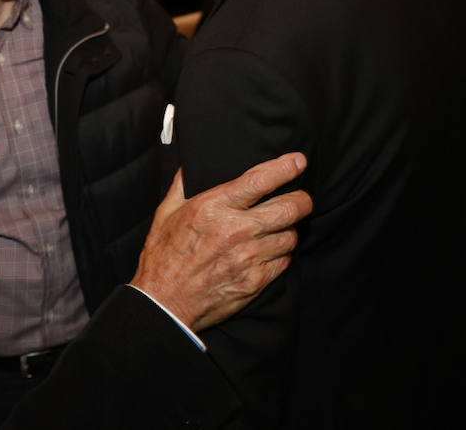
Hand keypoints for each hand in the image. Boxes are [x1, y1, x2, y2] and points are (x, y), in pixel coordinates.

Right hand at [131, 153, 311, 332]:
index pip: (260, 180)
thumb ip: (182, 184)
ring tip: (281, 228)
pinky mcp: (255, 281)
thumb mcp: (166, 213)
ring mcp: (248, 258)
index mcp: (213, 207)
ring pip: (291, 236)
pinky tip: (271, 251)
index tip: (299, 161)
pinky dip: (282, 254)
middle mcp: (235, 230)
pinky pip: (284, 261)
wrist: (164, 303)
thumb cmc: (164, 257)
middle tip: (301, 198)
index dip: (286, 168)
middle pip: (289, 208)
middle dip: (302, 200)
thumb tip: (192, 164)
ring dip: (289, 229)